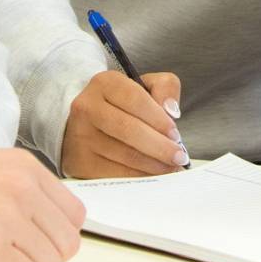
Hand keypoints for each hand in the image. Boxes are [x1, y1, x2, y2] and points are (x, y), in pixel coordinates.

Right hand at [0, 147, 85, 261]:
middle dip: (46, 256)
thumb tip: (45, 229)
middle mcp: (23, 188)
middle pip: (67, 241)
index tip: (38, 243)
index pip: (74, 214)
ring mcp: (9, 217)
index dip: (57, 235)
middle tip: (18, 258)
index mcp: (26, 168)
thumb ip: (21, 191)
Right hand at [60, 70, 185, 178]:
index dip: (159, 119)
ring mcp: (81, 137)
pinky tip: (153, 176)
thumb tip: (171, 111)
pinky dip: (139, 178)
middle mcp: (87, 107)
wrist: (88, 125)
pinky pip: (116, 174)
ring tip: (170, 167)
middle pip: (128, 130)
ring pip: (124, 155)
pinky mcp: (81, 162)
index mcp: (104, 83)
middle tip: (178, 156)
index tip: (175, 134)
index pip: (135, 99)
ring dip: (153, 165)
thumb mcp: (145, 86)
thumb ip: (165, 87)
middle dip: (159, 146)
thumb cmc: (123, 106)